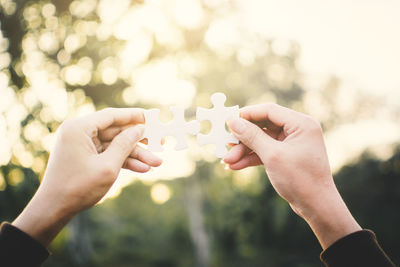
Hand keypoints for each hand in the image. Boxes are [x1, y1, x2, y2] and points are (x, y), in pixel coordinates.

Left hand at [12, 108, 161, 246]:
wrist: (55, 209)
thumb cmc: (78, 187)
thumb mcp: (107, 166)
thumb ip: (125, 145)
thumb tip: (139, 129)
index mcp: (79, 128)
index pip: (111, 115)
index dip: (133, 116)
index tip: (151, 117)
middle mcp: (79, 133)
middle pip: (116, 131)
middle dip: (138, 141)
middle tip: (160, 143)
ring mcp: (82, 145)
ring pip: (115, 145)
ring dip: (135, 154)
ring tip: (156, 162)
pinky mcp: (85, 157)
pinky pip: (108, 154)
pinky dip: (123, 161)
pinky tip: (142, 168)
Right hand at [224, 103, 360, 248]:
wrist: (317, 207)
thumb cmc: (301, 179)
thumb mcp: (272, 156)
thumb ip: (252, 136)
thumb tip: (233, 122)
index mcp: (301, 124)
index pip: (269, 111)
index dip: (247, 114)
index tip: (229, 121)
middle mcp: (298, 130)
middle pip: (263, 126)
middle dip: (243, 138)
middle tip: (225, 145)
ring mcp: (292, 143)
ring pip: (261, 140)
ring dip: (244, 150)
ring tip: (227, 161)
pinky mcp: (287, 156)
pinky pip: (265, 151)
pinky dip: (251, 158)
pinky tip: (236, 165)